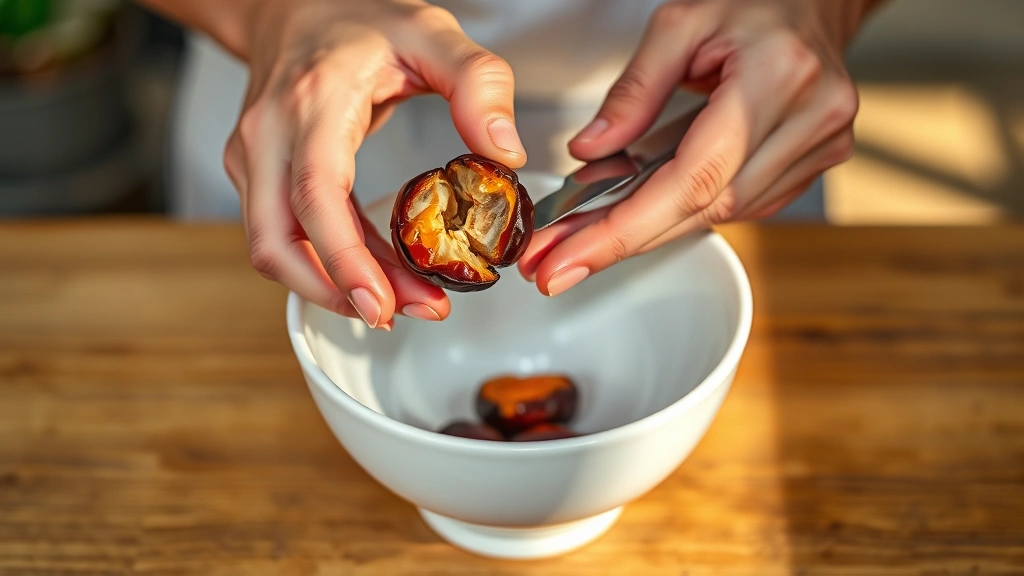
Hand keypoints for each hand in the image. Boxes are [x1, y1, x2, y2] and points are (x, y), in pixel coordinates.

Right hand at [221, 0, 525, 327]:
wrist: (294, 9)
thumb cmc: (357, 21)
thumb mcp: (431, 31)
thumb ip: (478, 82)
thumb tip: (504, 151)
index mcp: (311, 102)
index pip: (315, 195)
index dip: (345, 259)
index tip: (383, 302)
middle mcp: (267, 136)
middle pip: (279, 242)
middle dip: (341, 291)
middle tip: (406, 312)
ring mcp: (252, 159)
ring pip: (274, 250)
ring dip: (333, 287)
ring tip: (401, 301)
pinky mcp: (255, 178)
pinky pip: (284, 237)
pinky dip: (327, 266)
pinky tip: (376, 275)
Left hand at [520, 0, 872, 295]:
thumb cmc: (752, 2)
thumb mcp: (680, 23)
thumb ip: (634, 89)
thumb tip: (589, 150)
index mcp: (777, 77)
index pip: (694, 178)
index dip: (627, 227)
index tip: (571, 256)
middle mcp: (810, 120)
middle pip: (705, 208)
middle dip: (624, 240)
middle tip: (559, 261)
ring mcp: (821, 146)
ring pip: (722, 215)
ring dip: (651, 229)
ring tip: (586, 236)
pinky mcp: (815, 163)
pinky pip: (743, 205)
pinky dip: (688, 211)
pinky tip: (644, 212)